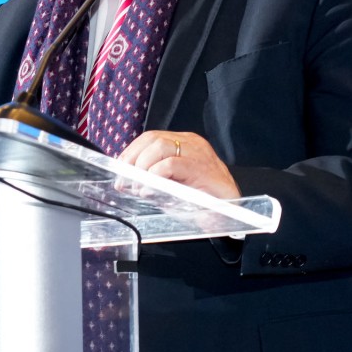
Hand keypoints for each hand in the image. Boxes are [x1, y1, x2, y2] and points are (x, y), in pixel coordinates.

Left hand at [118, 131, 240, 199]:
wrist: (232, 214)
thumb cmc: (202, 201)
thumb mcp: (171, 188)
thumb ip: (151, 181)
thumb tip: (126, 182)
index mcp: (184, 144)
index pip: (150, 138)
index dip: (131, 152)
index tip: (119, 170)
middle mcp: (191, 143)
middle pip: (152, 139)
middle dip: (132, 159)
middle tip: (124, 181)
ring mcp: (198, 153)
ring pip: (160, 146)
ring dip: (142, 167)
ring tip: (138, 186)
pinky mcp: (202, 167)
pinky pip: (171, 164)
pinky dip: (155, 176)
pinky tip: (149, 189)